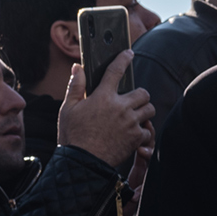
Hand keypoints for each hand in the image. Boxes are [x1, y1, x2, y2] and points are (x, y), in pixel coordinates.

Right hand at [57, 53, 153, 169]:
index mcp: (102, 97)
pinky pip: (148, 130)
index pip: (116, 71)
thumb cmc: (72, 136)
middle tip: (130, 101)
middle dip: (139, 95)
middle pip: (143, 92)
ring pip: (149, 109)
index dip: (123, 59)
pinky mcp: (136, 137)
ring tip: (133, 116)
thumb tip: (77, 68)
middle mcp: (120, 107)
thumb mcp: (67, 109)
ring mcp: (130, 122)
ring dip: (143, 111)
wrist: (82, 162)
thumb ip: (75, 86)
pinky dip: (142, 132)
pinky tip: (132, 134)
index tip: (128, 53)